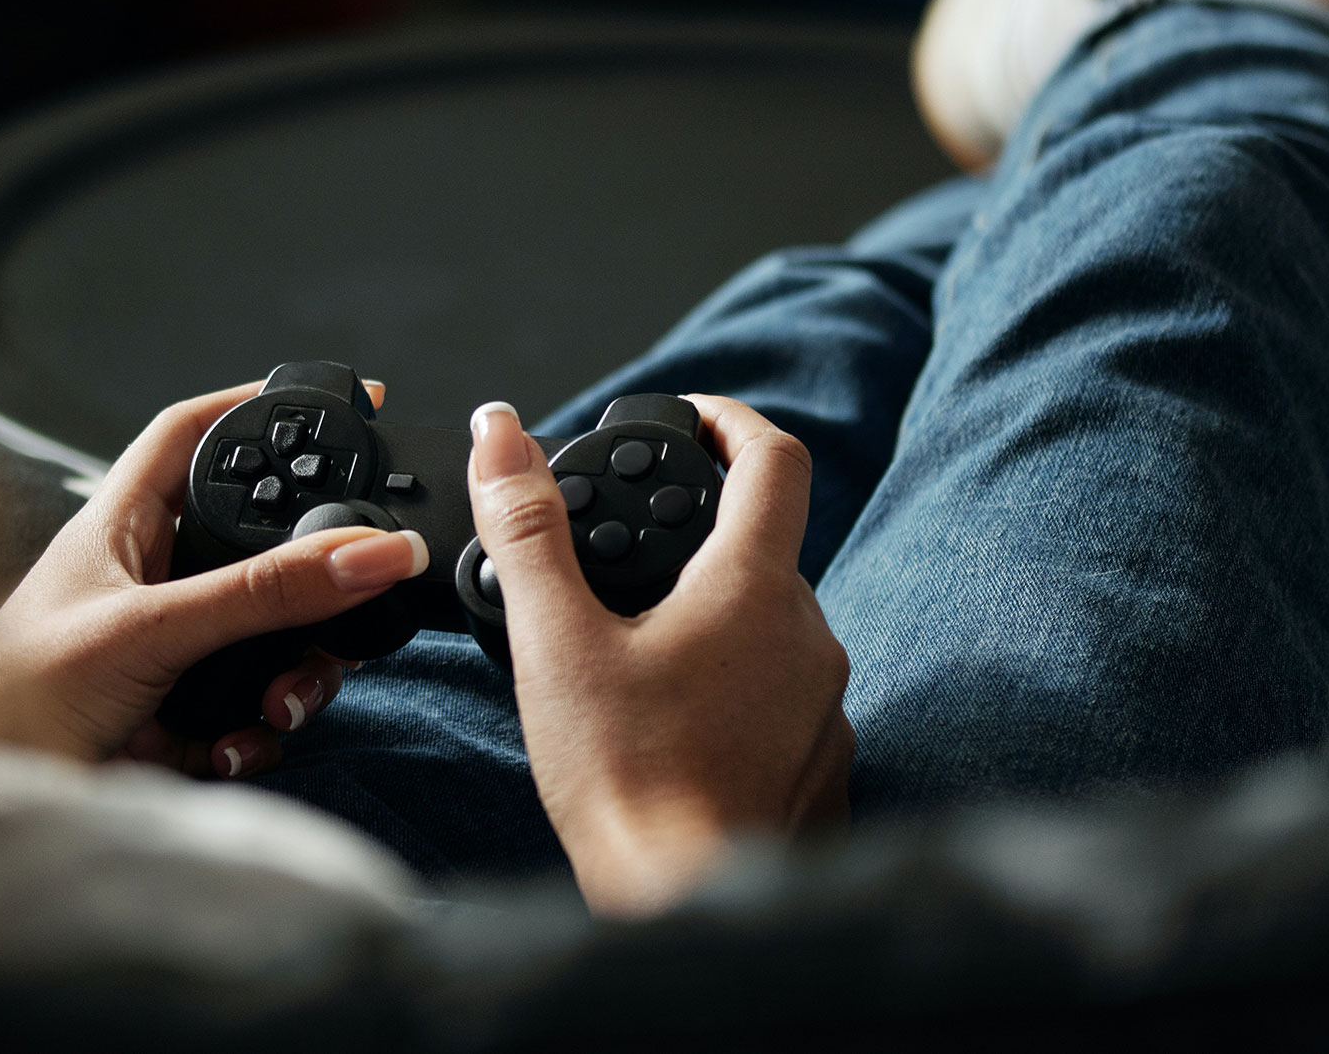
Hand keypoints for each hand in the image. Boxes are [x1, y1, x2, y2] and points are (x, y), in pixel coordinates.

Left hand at [0, 380, 425, 777]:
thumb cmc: (17, 696)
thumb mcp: (154, 629)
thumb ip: (264, 592)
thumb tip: (368, 552)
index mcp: (124, 526)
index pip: (197, 435)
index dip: (260, 407)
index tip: (338, 401)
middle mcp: (150, 579)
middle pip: (262, 548)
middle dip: (312, 587)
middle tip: (352, 600)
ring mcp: (167, 649)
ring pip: (271, 639)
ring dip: (293, 677)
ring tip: (276, 708)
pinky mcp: (176, 714)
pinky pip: (250, 710)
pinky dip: (256, 732)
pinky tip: (231, 746)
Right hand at [466, 396, 851, 915]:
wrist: (688, 909)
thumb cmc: (629, 786)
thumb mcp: (555, 643)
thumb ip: (528, 528)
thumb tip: (503, 434)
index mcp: (754, 588)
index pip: (774, 459)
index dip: (730, 421)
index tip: (692, 419)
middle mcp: (809, 636)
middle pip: (764, 551)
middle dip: (698, 544)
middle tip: (626, 561)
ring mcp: (825, 706)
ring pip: (772, 631)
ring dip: (714, 624)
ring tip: (634, 658)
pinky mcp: (823, 767)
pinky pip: (784, 703)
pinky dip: (734, 695)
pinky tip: (674, 729)